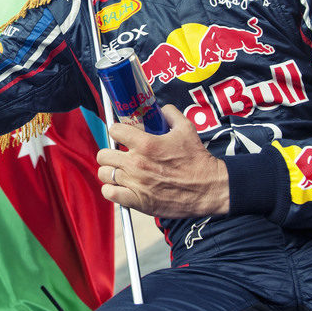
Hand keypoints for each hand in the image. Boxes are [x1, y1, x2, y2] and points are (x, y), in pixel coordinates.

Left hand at [96, 104, 229, 217]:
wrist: (208, 188)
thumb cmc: (197, 159)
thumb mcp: (187, 128)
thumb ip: (171, 114)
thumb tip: (162, 109)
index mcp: (146, 144)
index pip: (114, 131)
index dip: (117, 131)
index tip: (121, 135)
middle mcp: (136, 163)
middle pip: (103, 154)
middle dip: (110, 152)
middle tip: (119, 155)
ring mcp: (135, 183)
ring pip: (104, 174)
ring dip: (110, 171)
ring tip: (119, 171)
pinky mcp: (138, 201)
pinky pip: (110, 193)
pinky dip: (111, 190)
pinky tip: (120, 187)